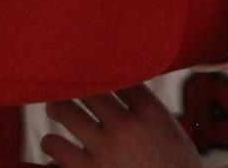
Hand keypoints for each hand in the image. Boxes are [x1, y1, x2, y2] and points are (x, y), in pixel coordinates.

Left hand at [38, 85, 200, 167]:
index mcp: (151, 113)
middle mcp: (126, 126)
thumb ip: (147, 108)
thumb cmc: (174, 167)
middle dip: (74, 84)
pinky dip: (53, 145)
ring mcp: (104, 149)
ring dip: (58, 110)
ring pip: (65, 112)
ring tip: (57, 110)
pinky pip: (54, 147)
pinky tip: (57, 147)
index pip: (119, 76)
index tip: (94, 70)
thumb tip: (122, 86)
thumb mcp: (171, 132)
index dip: (104, 69)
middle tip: (66, 86)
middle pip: (89, 88)